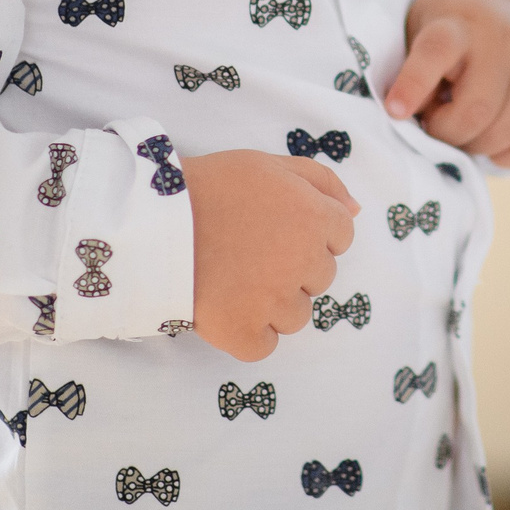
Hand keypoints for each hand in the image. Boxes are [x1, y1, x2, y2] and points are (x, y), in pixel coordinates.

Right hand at [184, 150, 358, 360]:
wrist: (152, 220)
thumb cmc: (210, 186)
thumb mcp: (268, 164)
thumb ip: (321, 182)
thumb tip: (357, 211)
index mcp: (314, 216)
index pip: (340, 237)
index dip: (309, 232)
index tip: (275, 228)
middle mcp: (303, 260)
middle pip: (319, 278)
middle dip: (293, 268)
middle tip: (249, 251)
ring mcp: (275, 300)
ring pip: (296, 316)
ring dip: (272, 304)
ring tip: (233, 278)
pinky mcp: (243, 332)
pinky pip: (264, 346)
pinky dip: (247, 334)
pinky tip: (225, 307)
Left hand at [384, 0, 509, 167]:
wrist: (496, 1)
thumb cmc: (445, 28)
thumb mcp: (417, 32)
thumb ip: (408, 74)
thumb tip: (411, 121)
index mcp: (456, 25)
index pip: (436, 52)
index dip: (414, 84)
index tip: (395, 111)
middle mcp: (501, 42)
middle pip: (478, 108)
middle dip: (447, 131)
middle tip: (434, 122)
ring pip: (508, 131)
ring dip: (476, 145)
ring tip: (461, 127)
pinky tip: (492, 142)